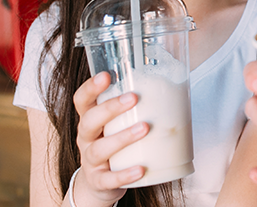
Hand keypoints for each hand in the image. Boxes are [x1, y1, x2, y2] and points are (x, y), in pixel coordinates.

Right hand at [72, 72, 148, 205]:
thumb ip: (134, 106)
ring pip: (99, 149)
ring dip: (122, 137)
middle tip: (133, 98)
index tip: (107, 75)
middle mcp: (86, 138)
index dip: (91, 88)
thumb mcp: (117, 124)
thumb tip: (174, 82)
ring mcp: (90, 161)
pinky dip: (125, 174)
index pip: (82, 100)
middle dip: (110, 108)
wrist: (101, 182)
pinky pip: (110, 179)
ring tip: (144, 128)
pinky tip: (140, 169)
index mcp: (90, 120)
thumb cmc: (114, 143)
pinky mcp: (99, 181)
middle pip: (89, 121)